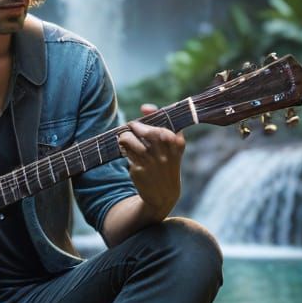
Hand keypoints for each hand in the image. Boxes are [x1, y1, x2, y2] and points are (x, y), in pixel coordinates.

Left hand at [118, 103, 185, 220]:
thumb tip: (145, 108)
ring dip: (125, 137)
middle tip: (131, 126)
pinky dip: (125, 150)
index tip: (144, 110)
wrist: (164, 194)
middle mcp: (165, 153)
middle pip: (144, 131)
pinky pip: (126, 154)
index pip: (161, 124)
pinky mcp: (138, 171)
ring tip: (126, 138)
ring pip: (130, 140)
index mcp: (176, 144)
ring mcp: (151, 163)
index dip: (150, 115)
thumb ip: (161, 123)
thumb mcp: (172, 145)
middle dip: (135, 126)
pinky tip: (128, 152)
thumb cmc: (167, 163)